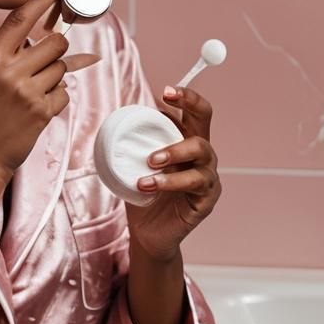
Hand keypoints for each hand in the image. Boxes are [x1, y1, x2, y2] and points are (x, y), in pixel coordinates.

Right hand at [0, 0, 99, 192]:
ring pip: (61, 67)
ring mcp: (25, 92)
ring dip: (54, 77)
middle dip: (56, 50)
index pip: (19, 18)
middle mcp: (6, 72)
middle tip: (45, 63)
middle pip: (54, 42)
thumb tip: (21, 25)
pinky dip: (56, 99)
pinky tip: (36, 111)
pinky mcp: (41, 112)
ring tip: (33, 93)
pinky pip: (64, 92)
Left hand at [125, 86, 220, 260]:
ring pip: (201, 151)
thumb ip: (133, 144)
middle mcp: (202, 155)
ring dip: (173, 152)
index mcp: (186, 142)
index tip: (166, 91)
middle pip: (204, 122)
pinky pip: (194, 183)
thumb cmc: (144, 195)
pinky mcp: (207, 199)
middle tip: (160, 112)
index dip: (186, 97)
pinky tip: (149, 185)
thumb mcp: (135, 164)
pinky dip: (170, 182)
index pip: (194, 112)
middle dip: (188, 107)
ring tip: (149, 162)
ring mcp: (207, 176)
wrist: (147, 233)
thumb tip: (116, 122)